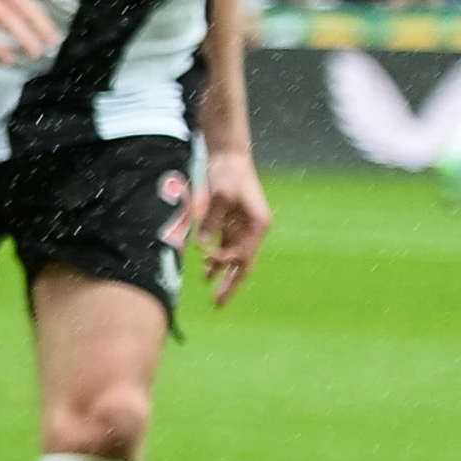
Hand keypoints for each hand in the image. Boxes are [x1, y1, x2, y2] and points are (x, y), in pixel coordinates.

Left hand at [185, 144, 271, 306]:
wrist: (228, 156)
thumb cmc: (228, 173)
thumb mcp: (219, 196)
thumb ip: (212, 222)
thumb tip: (202, 248)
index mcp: (258, 224)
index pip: (244, 253)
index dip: (227, 261)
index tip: (209, 261)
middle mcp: (253, 229)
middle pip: (244, 263)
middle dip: (231, 284)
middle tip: (218, 304)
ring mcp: (242, 227)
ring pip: (234, 258)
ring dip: (222, 275)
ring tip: (213, 295)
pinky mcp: (231, 223)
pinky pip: (225, 247)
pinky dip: (216, 259)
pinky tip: (206, 273)